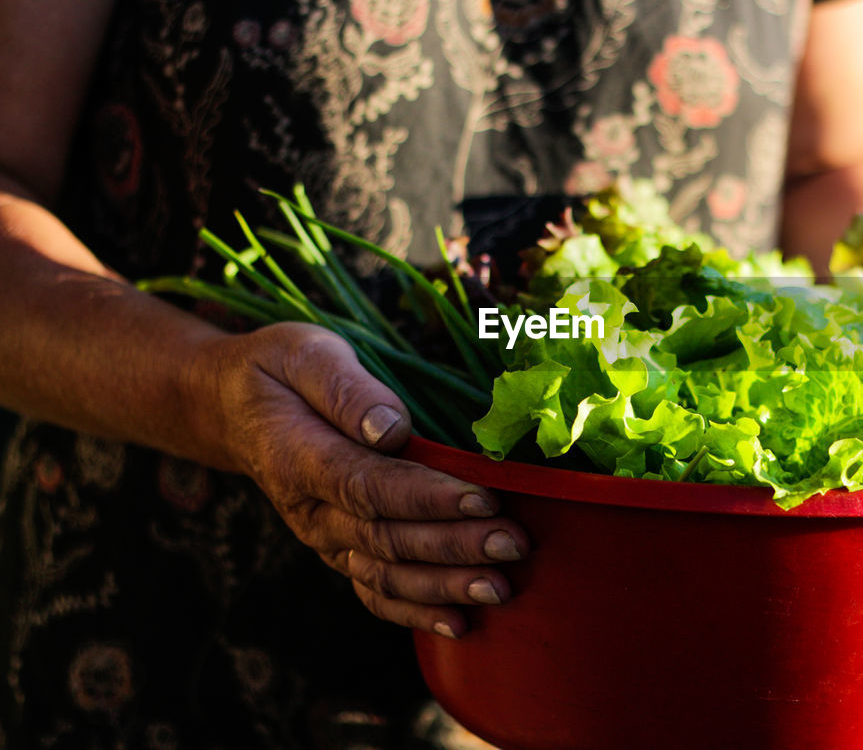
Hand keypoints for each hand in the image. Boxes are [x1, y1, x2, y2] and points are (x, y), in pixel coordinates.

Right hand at [191, 322, 526, 637]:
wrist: (234, 407)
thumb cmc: (279, 371)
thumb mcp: (304, 354)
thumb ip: (346, 388)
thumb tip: (391, 427)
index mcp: (299, 458)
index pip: (370, 486)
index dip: (429, 499)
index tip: (485, 500)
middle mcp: (311, 511)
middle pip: (387, 538)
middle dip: (455, 547)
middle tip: (514, 545)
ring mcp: (325, 537)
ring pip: (385, 575)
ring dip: (445, 586)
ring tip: (500, 588)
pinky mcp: (340, 549)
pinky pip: (375, 591)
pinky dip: (416, 612)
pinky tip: (459, 624)